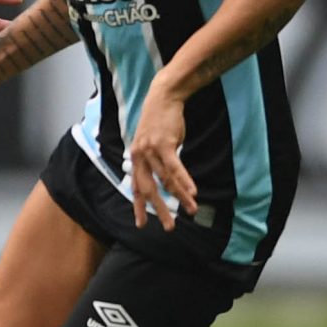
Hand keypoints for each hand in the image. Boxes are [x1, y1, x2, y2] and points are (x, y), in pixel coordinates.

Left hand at [125, 78, 197, 229]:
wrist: (162, 98)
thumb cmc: (160, 123)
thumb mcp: (152, 144)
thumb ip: (153, 162)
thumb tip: (163, 179)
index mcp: (135, 159)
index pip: (135, 187)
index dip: (139, 206)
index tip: (141, 224)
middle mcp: (139, 157)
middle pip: (149, 189)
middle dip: (160, 210)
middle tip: (169, 227)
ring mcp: (150, 151)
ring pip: (167, 180)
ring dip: (181, 196)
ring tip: (191, 210)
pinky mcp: (164, 144)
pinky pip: (174, 167)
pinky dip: (184, 180)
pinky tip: (192, 192)